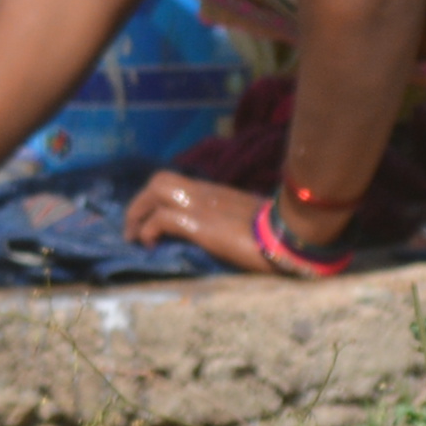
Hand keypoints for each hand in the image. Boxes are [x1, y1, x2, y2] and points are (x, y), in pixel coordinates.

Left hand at [122, 170, 283, 272]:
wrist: (292, 236)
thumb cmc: (278, 234)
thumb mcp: (248, 222)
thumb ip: (230, 222)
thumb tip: (222, 236)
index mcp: (216, 193)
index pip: (178, 183)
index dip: (157, 199)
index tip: (150, 221)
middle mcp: (205, 193)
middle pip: (158, 180)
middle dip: (139, 203)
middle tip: (133, 229)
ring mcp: (201, 205)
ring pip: (155, 190)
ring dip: (138, 212)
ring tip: (135, 237)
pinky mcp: (200, 224)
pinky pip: (162, 219)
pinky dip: (149, 230)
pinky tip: (149, 245)